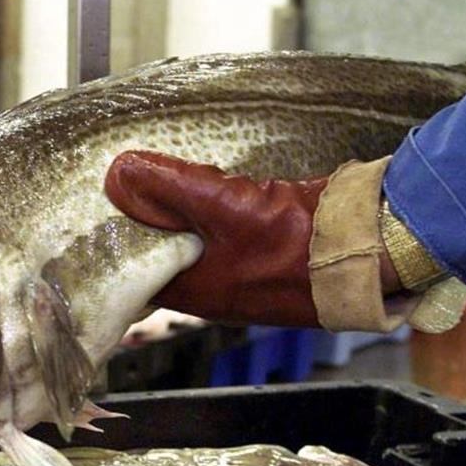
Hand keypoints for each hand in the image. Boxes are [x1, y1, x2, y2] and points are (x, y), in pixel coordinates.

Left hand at [105, 151, 403, 326]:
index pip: (133, 277)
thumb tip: (120, 173)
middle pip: (161, 259)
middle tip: (120, 188)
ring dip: (177, 217)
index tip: (94, 214)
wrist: (371, 252)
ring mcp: (240, 277)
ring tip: (154, 180)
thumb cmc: (299, 244)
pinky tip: (207, 189)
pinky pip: (223, 238)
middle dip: (142, 225)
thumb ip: (172, 187)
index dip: (113, 246)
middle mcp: (213, 291)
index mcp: (194, 291)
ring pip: (193, 247)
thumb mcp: (225, 206)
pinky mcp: (264, 258)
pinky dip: (210, 215)